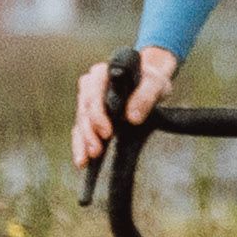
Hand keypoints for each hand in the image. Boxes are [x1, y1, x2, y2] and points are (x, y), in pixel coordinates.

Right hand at [72, 46, 175, 171]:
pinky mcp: (90, 116)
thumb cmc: (151, 80)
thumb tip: (133, 118)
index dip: (98, 114)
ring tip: (85, 161)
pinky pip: (80, 131)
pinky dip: (80, 146)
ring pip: (80, 122)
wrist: (149, 83)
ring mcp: (88, 101)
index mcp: (102, 73)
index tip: (107, 133)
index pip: (93, 93)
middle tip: (96, 151)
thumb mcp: (155, 83)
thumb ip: (145, 95)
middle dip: (89, 132)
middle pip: (84, 110)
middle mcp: (90, 86)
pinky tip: (81, 162)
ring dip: (82, 142)